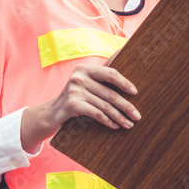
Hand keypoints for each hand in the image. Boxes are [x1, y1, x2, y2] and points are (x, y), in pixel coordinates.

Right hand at [21, 64, 139, 151]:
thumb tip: (124, 62)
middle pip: (110, 93)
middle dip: (126, 106)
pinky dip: (108, 121)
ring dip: (120, 117)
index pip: (110, 73)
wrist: (51, 114)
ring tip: (129, 124)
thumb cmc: (75, 98)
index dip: (125, 83)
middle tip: (137, 116)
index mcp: (85, 68)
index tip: (135, 92)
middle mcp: (79, 77)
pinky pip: (97, 114)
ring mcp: (75, 90)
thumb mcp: (86, 84)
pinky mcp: (73, 104)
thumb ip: (101, 76)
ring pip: (105, 106)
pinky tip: (115, 126)